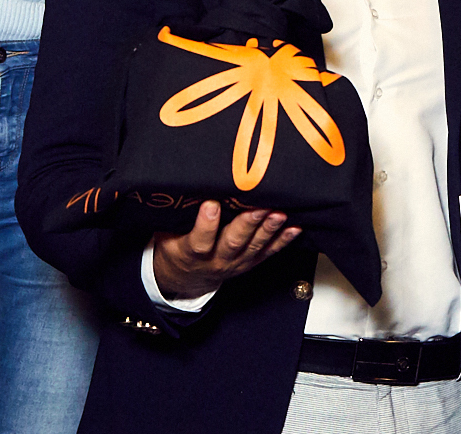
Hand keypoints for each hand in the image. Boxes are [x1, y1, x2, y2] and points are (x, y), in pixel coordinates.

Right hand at [151, 202, 300, 301]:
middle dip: (247, 224)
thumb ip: (176, 214)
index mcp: (190, 253)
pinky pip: (268, 252)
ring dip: (268, 230)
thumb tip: (182, 183)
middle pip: (233, 243)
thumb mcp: (166, 232)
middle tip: (259, 207)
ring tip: (280, 213)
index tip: (211, 203)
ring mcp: (236, 262)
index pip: (199, 240)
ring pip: (254, 247)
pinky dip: (283, 240)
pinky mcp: (250, 262)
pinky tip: (295, 228)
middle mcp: (216, 260)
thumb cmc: (176, 247)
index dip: (206, 224)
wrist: (186, 277)